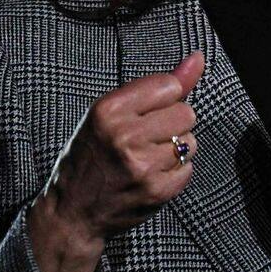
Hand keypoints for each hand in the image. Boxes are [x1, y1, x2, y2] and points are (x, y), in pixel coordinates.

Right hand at [27, 52, 203, 271]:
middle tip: (147, 138)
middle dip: (174, 124)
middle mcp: (124, 135)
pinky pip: (189, 168)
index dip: (164, 98)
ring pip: (191, 141)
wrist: (73, 212)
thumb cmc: (92, 156)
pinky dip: (175, 172)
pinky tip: (151, 175)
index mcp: (108, 110)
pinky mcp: (157, 190)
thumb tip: (197, 58)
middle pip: (186, 113)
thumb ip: (156, 86)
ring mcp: (142, 165)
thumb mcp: (111, 114)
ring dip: (176, 149)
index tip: (145, 112)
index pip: (169, 86)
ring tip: (148, 157)